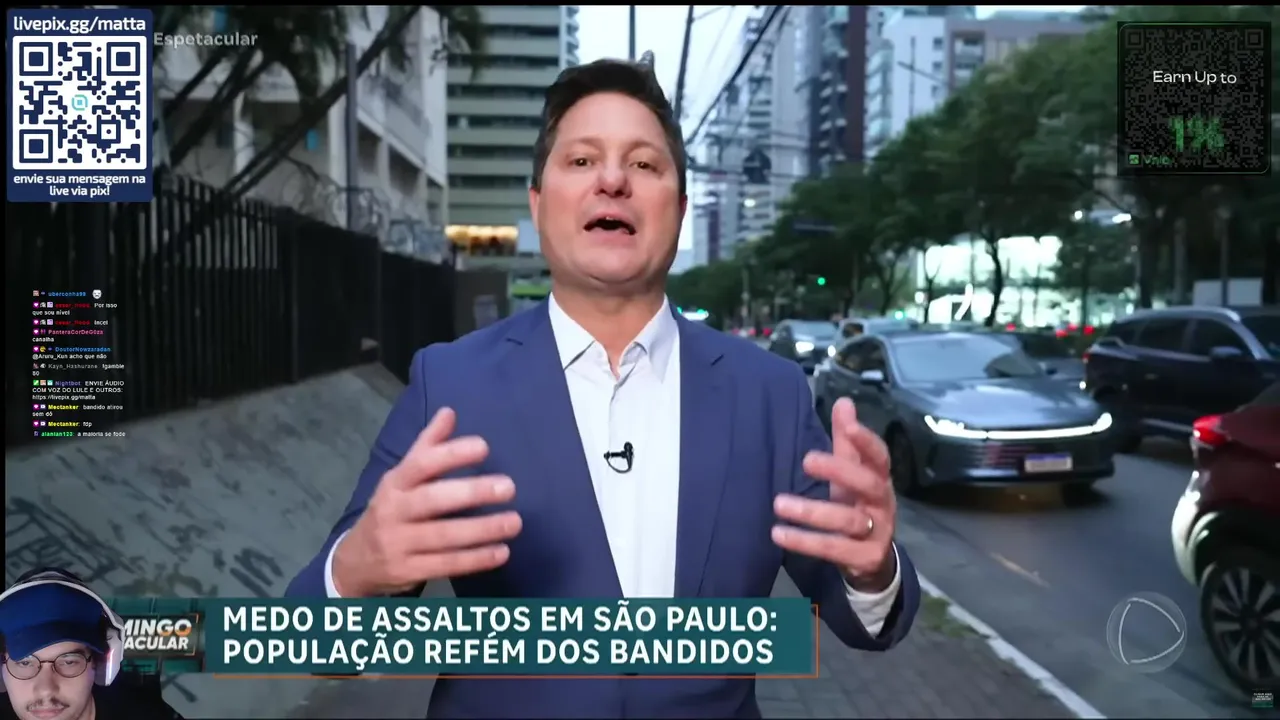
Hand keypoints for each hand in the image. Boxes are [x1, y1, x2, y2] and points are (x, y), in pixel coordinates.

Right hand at [332, 408, 522, 596]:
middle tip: (509, 487)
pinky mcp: (408, 571)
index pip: (421, 464)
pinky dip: (475, 560)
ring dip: (481, 530)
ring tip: (514, 522)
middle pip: (432, 500)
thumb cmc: (391, 510)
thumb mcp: (401, 478)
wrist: (356, 562)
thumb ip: (427, 447)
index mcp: (395, 483)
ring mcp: (399, 544)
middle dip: (471, 493)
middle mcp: (394, 511)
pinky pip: (445, 565)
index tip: (484, 447)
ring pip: (443, 536)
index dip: (451, 454)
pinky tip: (502, 552)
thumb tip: (450, 412)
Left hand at [772, 397, 897, 592]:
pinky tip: (779, 533)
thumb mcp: (852, 474)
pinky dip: (805, 541)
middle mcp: (883, 504)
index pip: (879, 456)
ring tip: (778, 503)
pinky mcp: (863, 558)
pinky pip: (834, 548)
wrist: (873, 560)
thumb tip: (844, 401)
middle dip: (840, 470)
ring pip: (848, 520)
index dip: (866, 441)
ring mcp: (877, 533)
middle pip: (868, 484)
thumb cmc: (858, 506)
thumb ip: (846, 441)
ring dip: (812, 511)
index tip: (848, 425)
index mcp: (880, 479)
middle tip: (806, 460)